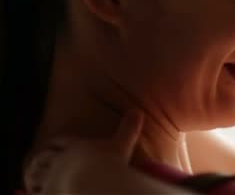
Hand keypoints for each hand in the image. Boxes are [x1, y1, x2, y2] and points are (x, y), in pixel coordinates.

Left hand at [24, 109, 143, 192]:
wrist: (97, 185)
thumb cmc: (109, 164)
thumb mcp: (122, 144)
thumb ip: (129, 128)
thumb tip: (137, 110)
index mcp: (76, 146)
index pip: (61, 141)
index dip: (56, 142)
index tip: (51, 143)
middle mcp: (61, 160)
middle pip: (45, 156)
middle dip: (41, 159)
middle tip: (38, 161)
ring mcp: (53, 177)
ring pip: (36, 174)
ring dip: (34, 176)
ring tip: (33, 179)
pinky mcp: (49, 193)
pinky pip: (37, 193)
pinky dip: (34, 193)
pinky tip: (36, 194)